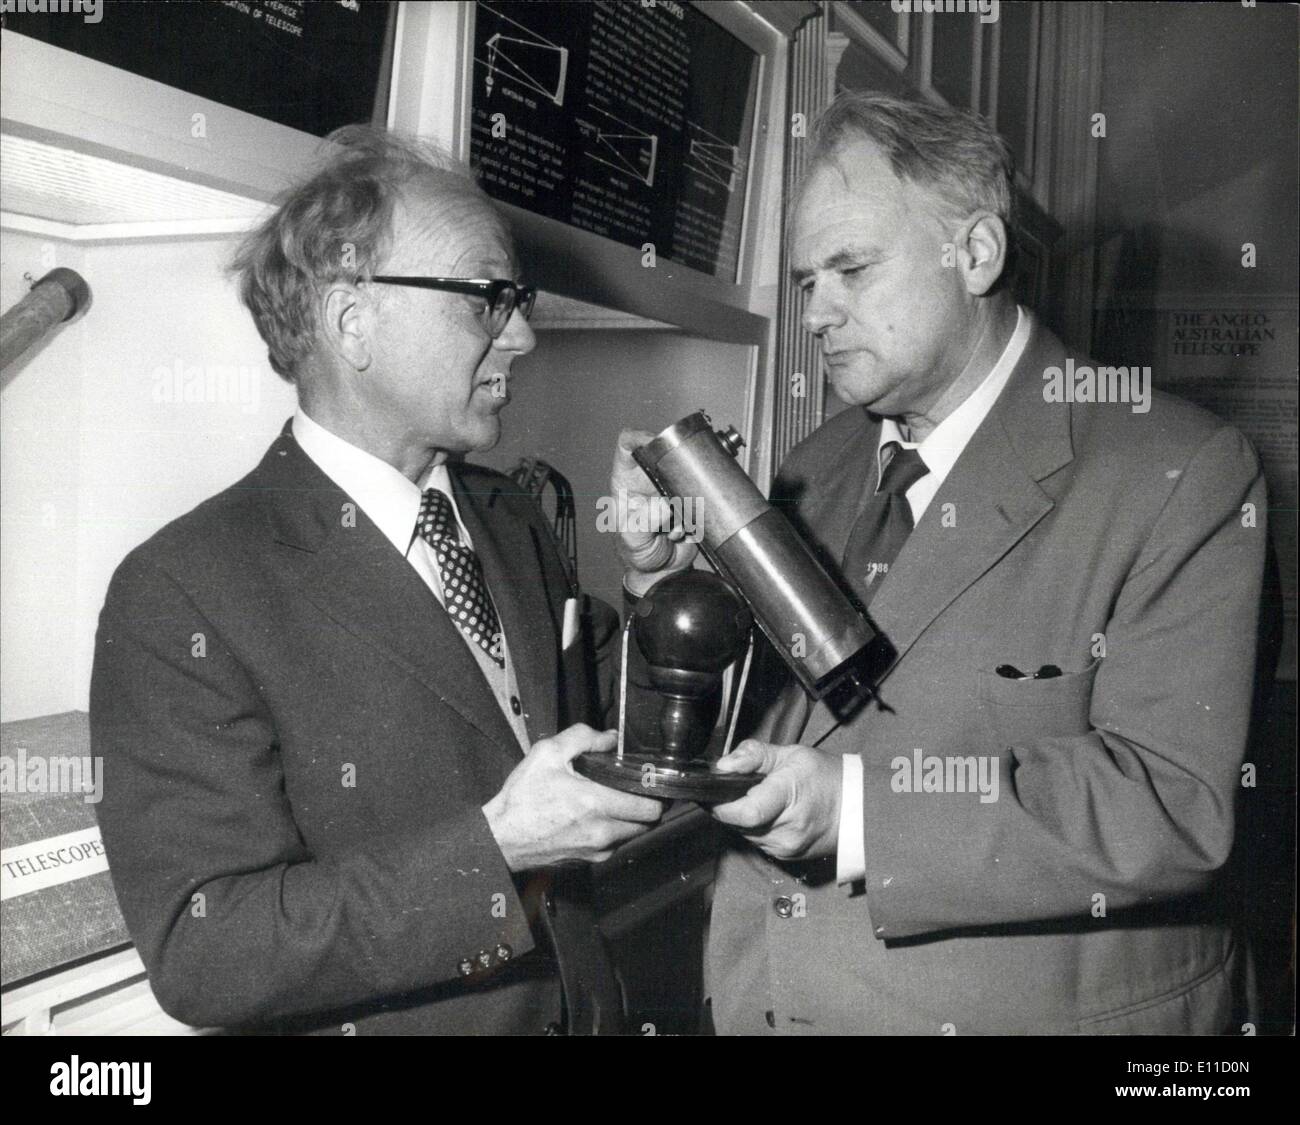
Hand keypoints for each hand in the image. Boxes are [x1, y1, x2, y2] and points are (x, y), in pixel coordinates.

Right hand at [483, 724, 663, 869]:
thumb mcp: (547, 754)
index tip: (653, 784)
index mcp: (596, 804)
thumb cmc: (522, 799)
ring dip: (631, 822)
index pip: (650, 808)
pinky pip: (613, 847)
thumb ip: (582, 737)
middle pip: (647, 825)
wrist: (501, 838)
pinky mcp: (587, 862)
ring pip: (632, 837)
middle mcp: (601, 832)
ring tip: (617, 803)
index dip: (658, 795)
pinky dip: (613, 834)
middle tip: (638, 792)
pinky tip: (598, 819)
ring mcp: (596, 851)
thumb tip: (610, 737)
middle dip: (648, 808)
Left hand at [611, 429, 698, 595]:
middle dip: (672, 472)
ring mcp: (671, 489)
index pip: (628, 445)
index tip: (654, 442)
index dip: (640, 437)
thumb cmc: (637, 553)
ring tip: (670, 527)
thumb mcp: (632, 539)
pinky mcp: (690, 501)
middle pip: (663, 454)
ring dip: (682, 504)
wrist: (661, 572)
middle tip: (671, 496)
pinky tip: (679, 533)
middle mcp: (649, 480)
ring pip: (685, 478)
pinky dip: (692, 518)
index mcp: (627, 481)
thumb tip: (663, 505)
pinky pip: (699, 499)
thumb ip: (643, 521)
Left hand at [711, 740, 841, 861]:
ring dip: (743, 818)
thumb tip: (723, 765)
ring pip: (744, 833)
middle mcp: (786, 829)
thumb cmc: (826, 777)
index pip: (743, 812)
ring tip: (760, 799)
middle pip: (738, 822)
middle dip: (731, 806)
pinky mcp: (786, 857)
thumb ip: (754, 755)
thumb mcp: (791, 754)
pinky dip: (756, 828)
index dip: (721, 804)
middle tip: (742, 789)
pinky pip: (757, 841)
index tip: (713, 792)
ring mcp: (786, 847)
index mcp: (787, 796)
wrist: (857, 808)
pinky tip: (770, 814)